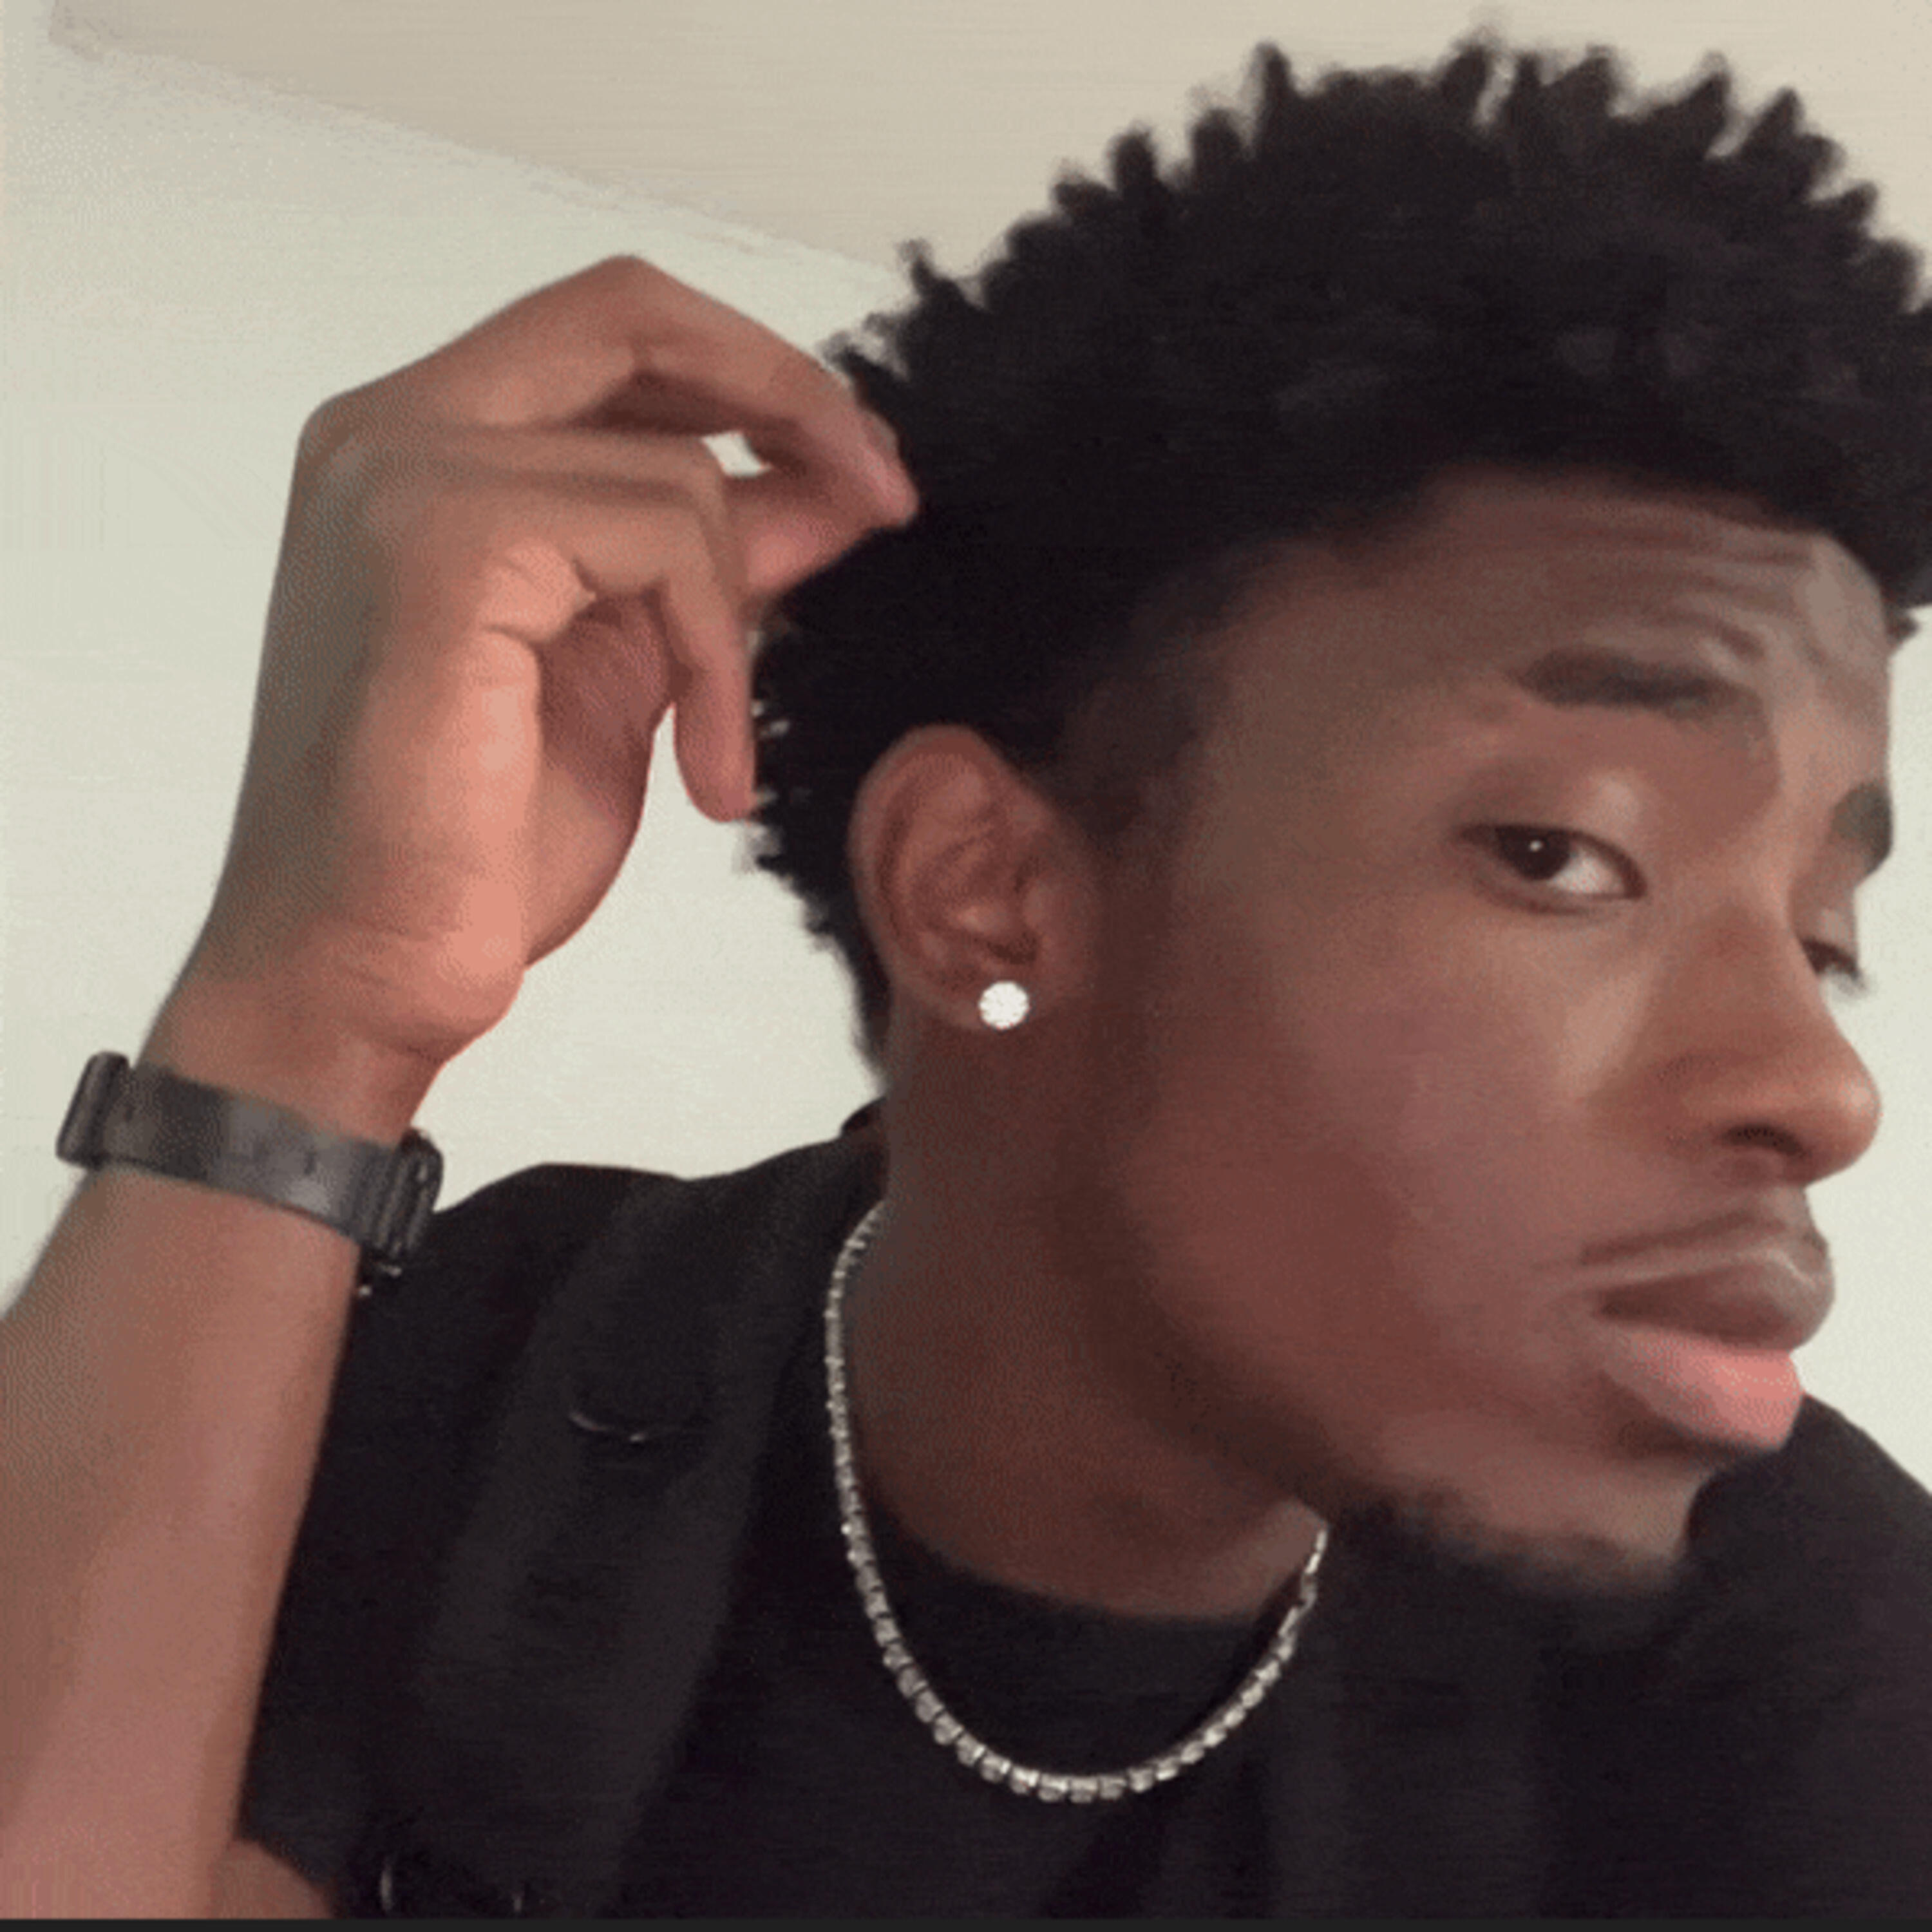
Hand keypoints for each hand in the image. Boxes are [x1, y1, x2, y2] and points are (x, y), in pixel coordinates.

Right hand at [183, 256, 915, 1072]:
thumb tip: (829, 488)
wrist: (363, 968)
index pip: (610, 333)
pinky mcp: (445, 544)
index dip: (751, 377)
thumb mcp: (630, 667)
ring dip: (738, 624)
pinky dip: (717, 667)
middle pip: (632, 311)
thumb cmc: (474, 840)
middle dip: (787, 391)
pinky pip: (662, 545)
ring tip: (723, 752)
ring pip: (671, 469)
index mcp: (423, 449)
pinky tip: (708, 778)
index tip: (856, 470)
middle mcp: (394, 433)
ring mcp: (406, 476)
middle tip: (883, 494)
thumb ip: (710, 562)